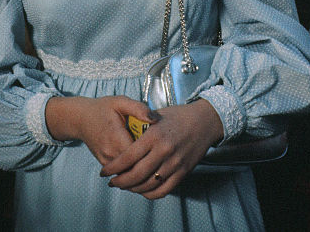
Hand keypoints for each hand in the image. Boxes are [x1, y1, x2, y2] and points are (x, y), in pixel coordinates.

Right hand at [44, 95, 154, 166]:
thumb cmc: (103, 109)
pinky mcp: (105, 164)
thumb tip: (156, 119)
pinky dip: (134, 172)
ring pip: (129, 173)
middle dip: (151, 165)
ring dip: (143, 171)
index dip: (154, 154)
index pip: (139, 154)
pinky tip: (144, 166)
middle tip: (164, 160)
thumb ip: (139, 108)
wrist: (80, 119)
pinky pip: (122, 173)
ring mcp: (106, 161)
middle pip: (136, 167)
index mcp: (116, 137)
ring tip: (157, 164)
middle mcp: (110, 153)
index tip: (164, 148)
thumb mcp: (120, 102)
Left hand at [100, 99, 222, 198]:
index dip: (114, 167)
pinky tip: (143, 190)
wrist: (205, 121)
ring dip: (134, 189)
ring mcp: (175, 163)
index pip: (128, 157)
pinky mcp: (184, 171)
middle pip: (136, 174)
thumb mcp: (156, 115)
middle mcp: (164, 151)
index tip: (104, 172)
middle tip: (112, 183)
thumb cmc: (178, 116)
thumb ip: (140, 126)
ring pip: (149, 184)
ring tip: (125, 187)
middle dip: (120, 182)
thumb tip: (122, 137)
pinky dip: (151, 193)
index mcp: (154, 135)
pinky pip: (165, 189)